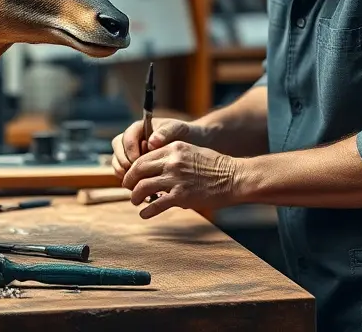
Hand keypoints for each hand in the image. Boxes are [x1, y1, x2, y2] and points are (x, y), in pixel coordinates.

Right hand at [111, 117, 202, 180]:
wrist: (191, 143)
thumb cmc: (183, 133)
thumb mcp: (177, 129)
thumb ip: (165, 133)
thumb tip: (151, 142)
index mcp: (139, 128)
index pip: (126, 138)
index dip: (130, 150)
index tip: (138, 160)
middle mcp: (131, 139)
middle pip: (117, 149)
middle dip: (123, 162)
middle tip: (134, 173)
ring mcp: (130, 152)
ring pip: (117, 161)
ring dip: (123, 172)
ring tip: (134, 181)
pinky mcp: (132, 165)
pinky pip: (122, 171)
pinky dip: (127, 178)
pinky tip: (137, 185)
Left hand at [120, 141, 240, 218]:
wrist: (234, 177)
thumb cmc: (214, 166)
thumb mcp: (190, 152)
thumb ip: (171, 157)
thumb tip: (154, 168)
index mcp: (173, 148)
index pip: (143, 157)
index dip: (133, 169)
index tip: (131, 177)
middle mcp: (172, 161)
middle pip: (139, 170)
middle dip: (129, 181)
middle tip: (127, 188)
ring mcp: (176, 179)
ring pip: (143, 187)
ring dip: (135, 196)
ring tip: (134, 201)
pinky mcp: (181, 196)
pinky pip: (156, 204)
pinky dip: (147, 211)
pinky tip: (144, 214)